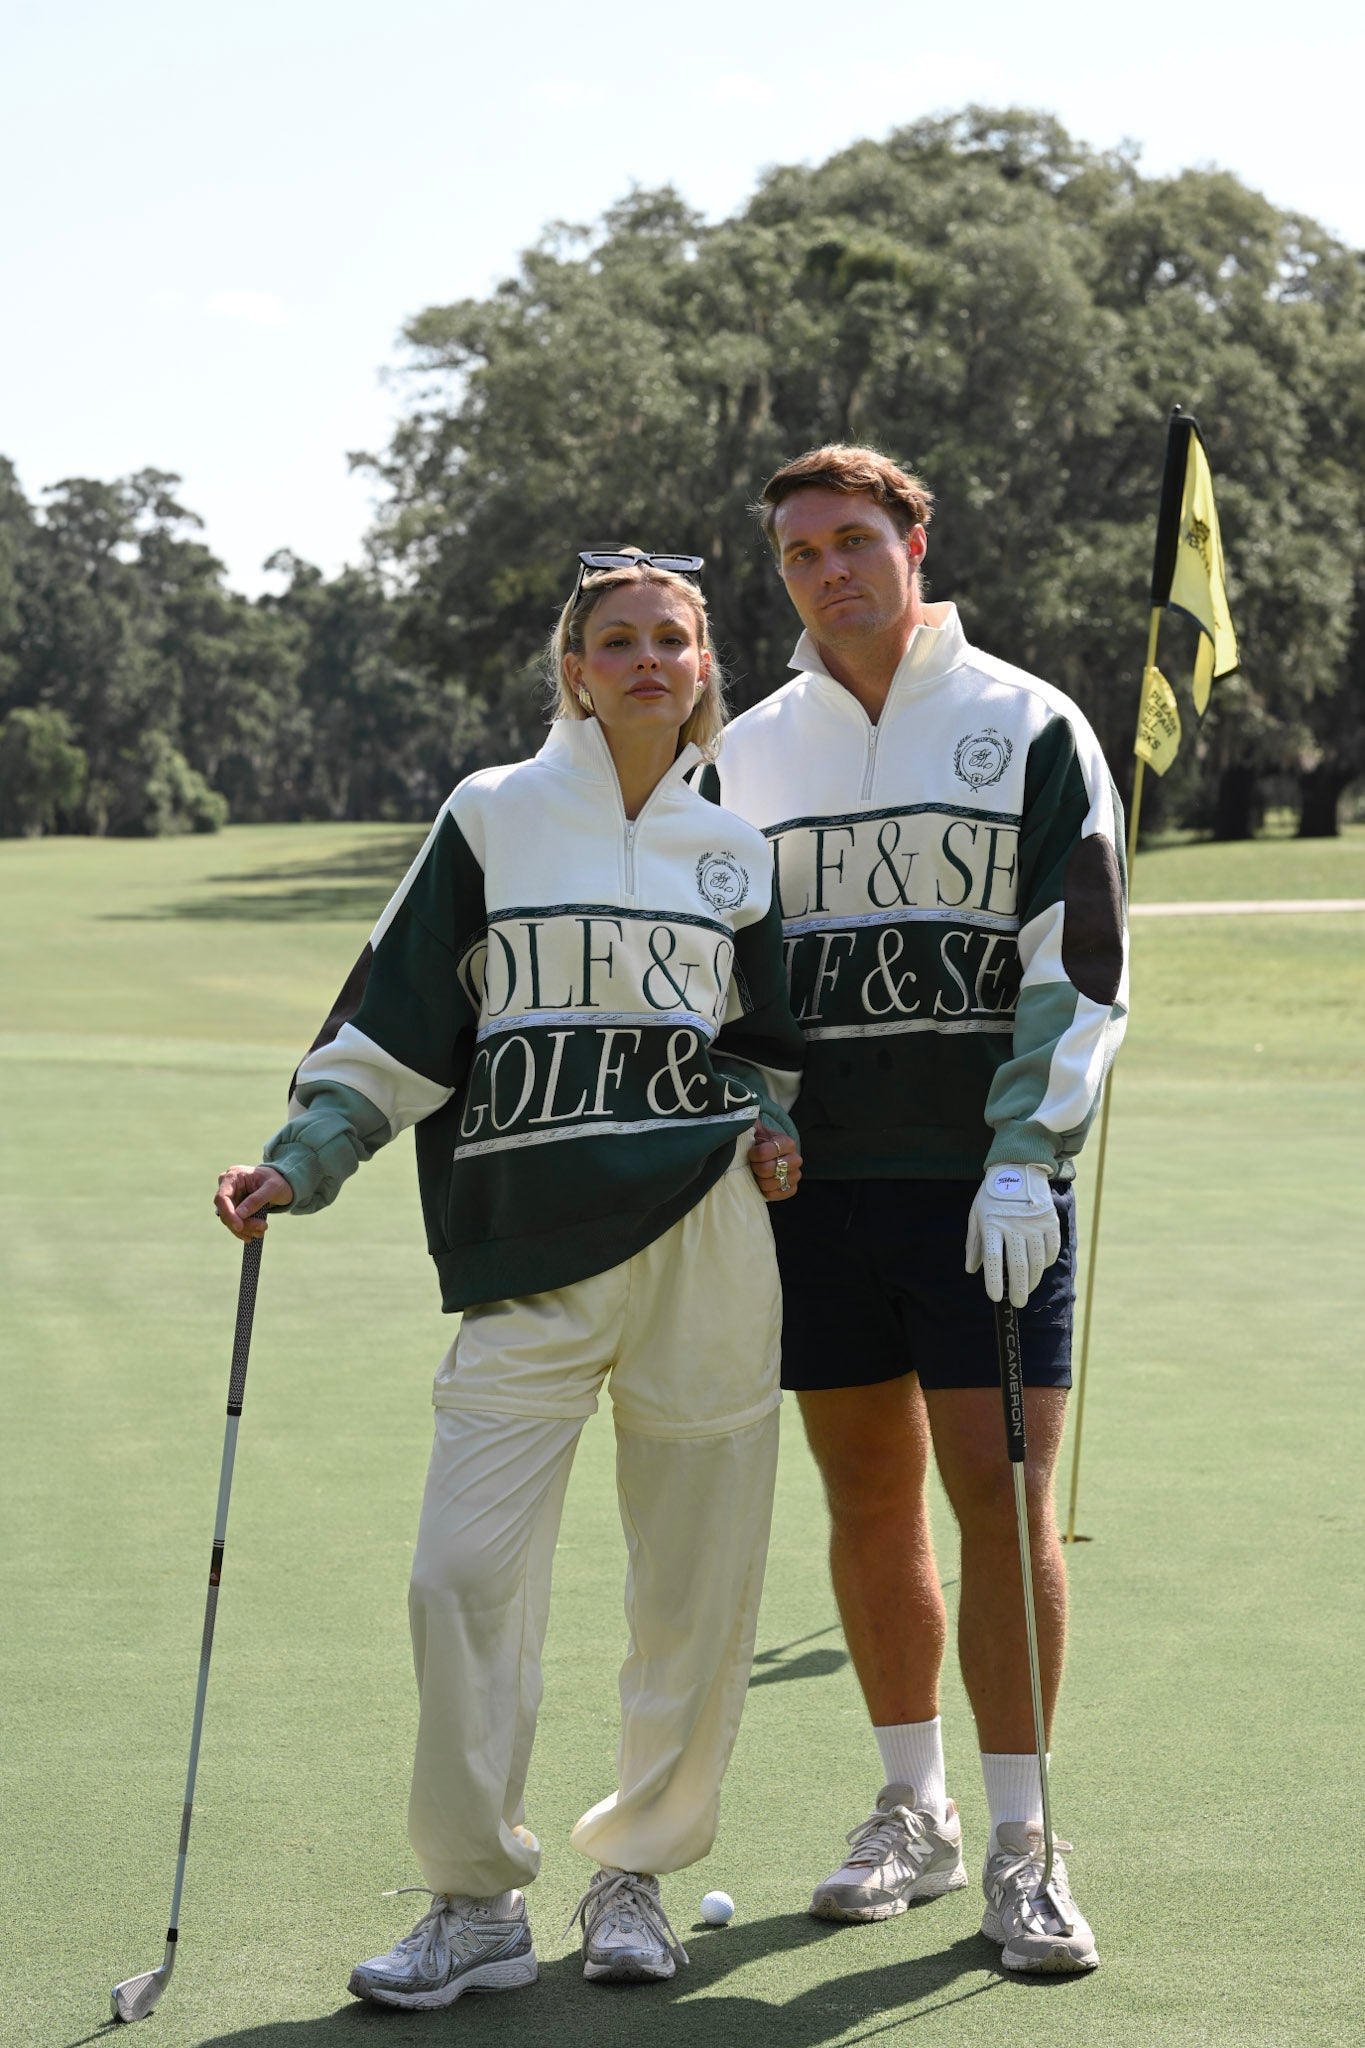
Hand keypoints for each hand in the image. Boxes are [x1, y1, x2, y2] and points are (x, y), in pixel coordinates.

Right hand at [214, 1164, 292, 1241]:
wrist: (282, 1183)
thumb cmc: (278, 1181)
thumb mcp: (272, 1188)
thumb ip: (256, 1199)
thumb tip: (240, 1214)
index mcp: (233, 1176)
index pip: (222, 1197)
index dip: (229, 1213)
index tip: (239, 1227)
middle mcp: (228, 1186)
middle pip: (226, 1211)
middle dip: (242, 1224)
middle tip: (261, 1230)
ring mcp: (230, 1197)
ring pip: (229, 1219)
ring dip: (244, 1229)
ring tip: (261, 1233)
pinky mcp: (234, 1207)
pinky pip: (234, 1222)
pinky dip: (244, 1229)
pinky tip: (255, 1234)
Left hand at [749, 1119, 801, 1202]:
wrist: (764, 1156)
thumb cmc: (756, 1141)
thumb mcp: (753, 1128)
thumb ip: (747, 1121)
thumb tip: (742, 1118)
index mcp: (787, 1142)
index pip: (767, 1151)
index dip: (754, 1154)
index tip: (750, 1153)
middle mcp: (795, 1159)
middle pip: (770, 1169)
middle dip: (756, 1168)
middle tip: (752, 1164)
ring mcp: (795, 1175)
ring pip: (773, 1183)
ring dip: (759, 1181)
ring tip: (756, 1174)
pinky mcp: (791, 1189)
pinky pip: (778, 1194)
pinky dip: (766, 1191)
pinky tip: (761, 1184)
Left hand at [965, 1163, 1060, 1307]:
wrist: (1018, 1168)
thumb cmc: (992, 1196)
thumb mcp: (976, 1215)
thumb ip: (974, 1243)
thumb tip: (972, 1269)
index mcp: (992, 1224)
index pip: (993, 1258)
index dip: (994, 1280)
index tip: (995, 1297)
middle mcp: (1014, 1225)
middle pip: (1018, 1265)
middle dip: (1018, 1289)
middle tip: (1017, 1303)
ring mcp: (1034, 1224)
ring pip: (1037, 1261)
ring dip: (1033, 1280)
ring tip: (1026, 1291)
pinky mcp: (1049, 1221)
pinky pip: (1051, 1249)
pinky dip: (1047, 1263)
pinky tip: (1040, 1269)